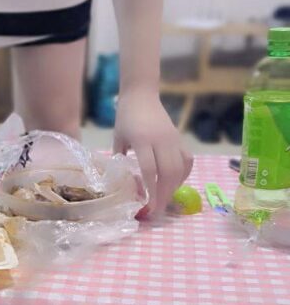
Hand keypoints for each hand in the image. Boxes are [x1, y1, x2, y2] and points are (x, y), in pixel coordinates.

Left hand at [114, 92, 192, 216]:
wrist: (142, 94)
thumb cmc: (125, 116)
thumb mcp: (118, 138)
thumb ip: (120, 158)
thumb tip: (124, 181)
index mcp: (142, 140)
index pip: (150, 169)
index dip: (151, 190)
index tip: (149, 206)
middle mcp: (161, 140)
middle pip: (168, 172)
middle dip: (164, 194)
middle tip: (158, 209)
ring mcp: (173, 139)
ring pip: (180, 168)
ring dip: (174, 187)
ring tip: (165, 200)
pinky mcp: (179, 139)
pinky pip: (187, 160)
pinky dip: (183, 175)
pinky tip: (175, 183)